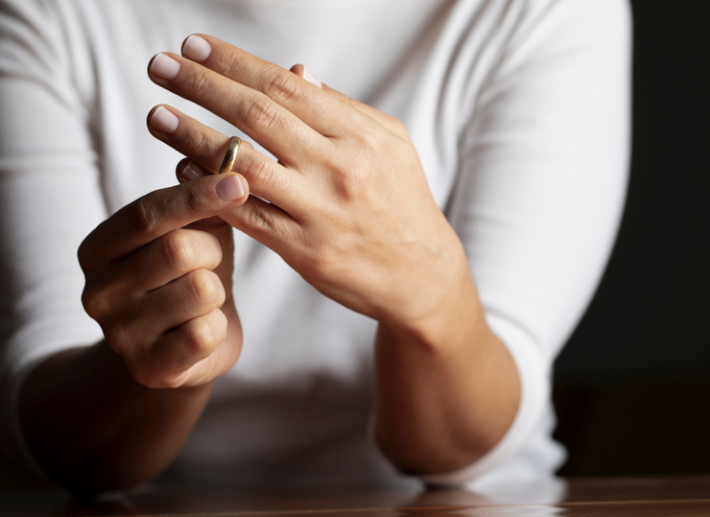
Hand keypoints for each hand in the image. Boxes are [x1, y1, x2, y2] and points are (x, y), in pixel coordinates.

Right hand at [78, 173, 248, 387]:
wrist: (185, 347)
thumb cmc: (190, 275)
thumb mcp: (193, 231)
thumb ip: (200, 198)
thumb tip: (219, 154)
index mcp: (98, 248)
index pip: (148, 213)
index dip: (197, 196)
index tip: (238, 181)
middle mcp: (97, 291)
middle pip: (178, 249)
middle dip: (212, 251)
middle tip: (210, 261)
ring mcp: (119, 334)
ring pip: (200, 290)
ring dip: (217, 291)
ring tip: (204, 298)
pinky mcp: (150, 368)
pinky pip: (206, 333)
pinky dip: (218, 326)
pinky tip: (204, 329)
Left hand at [146, 35, 468, 337]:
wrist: (421, 274)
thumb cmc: (402, 202)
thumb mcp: (388, 145)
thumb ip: (340, 110)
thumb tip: (296, 73)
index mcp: (361, 135)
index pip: (286, 87)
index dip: (235, 63)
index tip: (193, 46)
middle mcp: (340, 168)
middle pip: (259, 116)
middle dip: (204, 86)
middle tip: (160, 65)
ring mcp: (320, 210)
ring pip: (244, 166)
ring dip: (193, 137)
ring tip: (156, 114)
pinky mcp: (305, 250)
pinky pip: (246, 215)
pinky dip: (210, 191)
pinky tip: (181, 171)